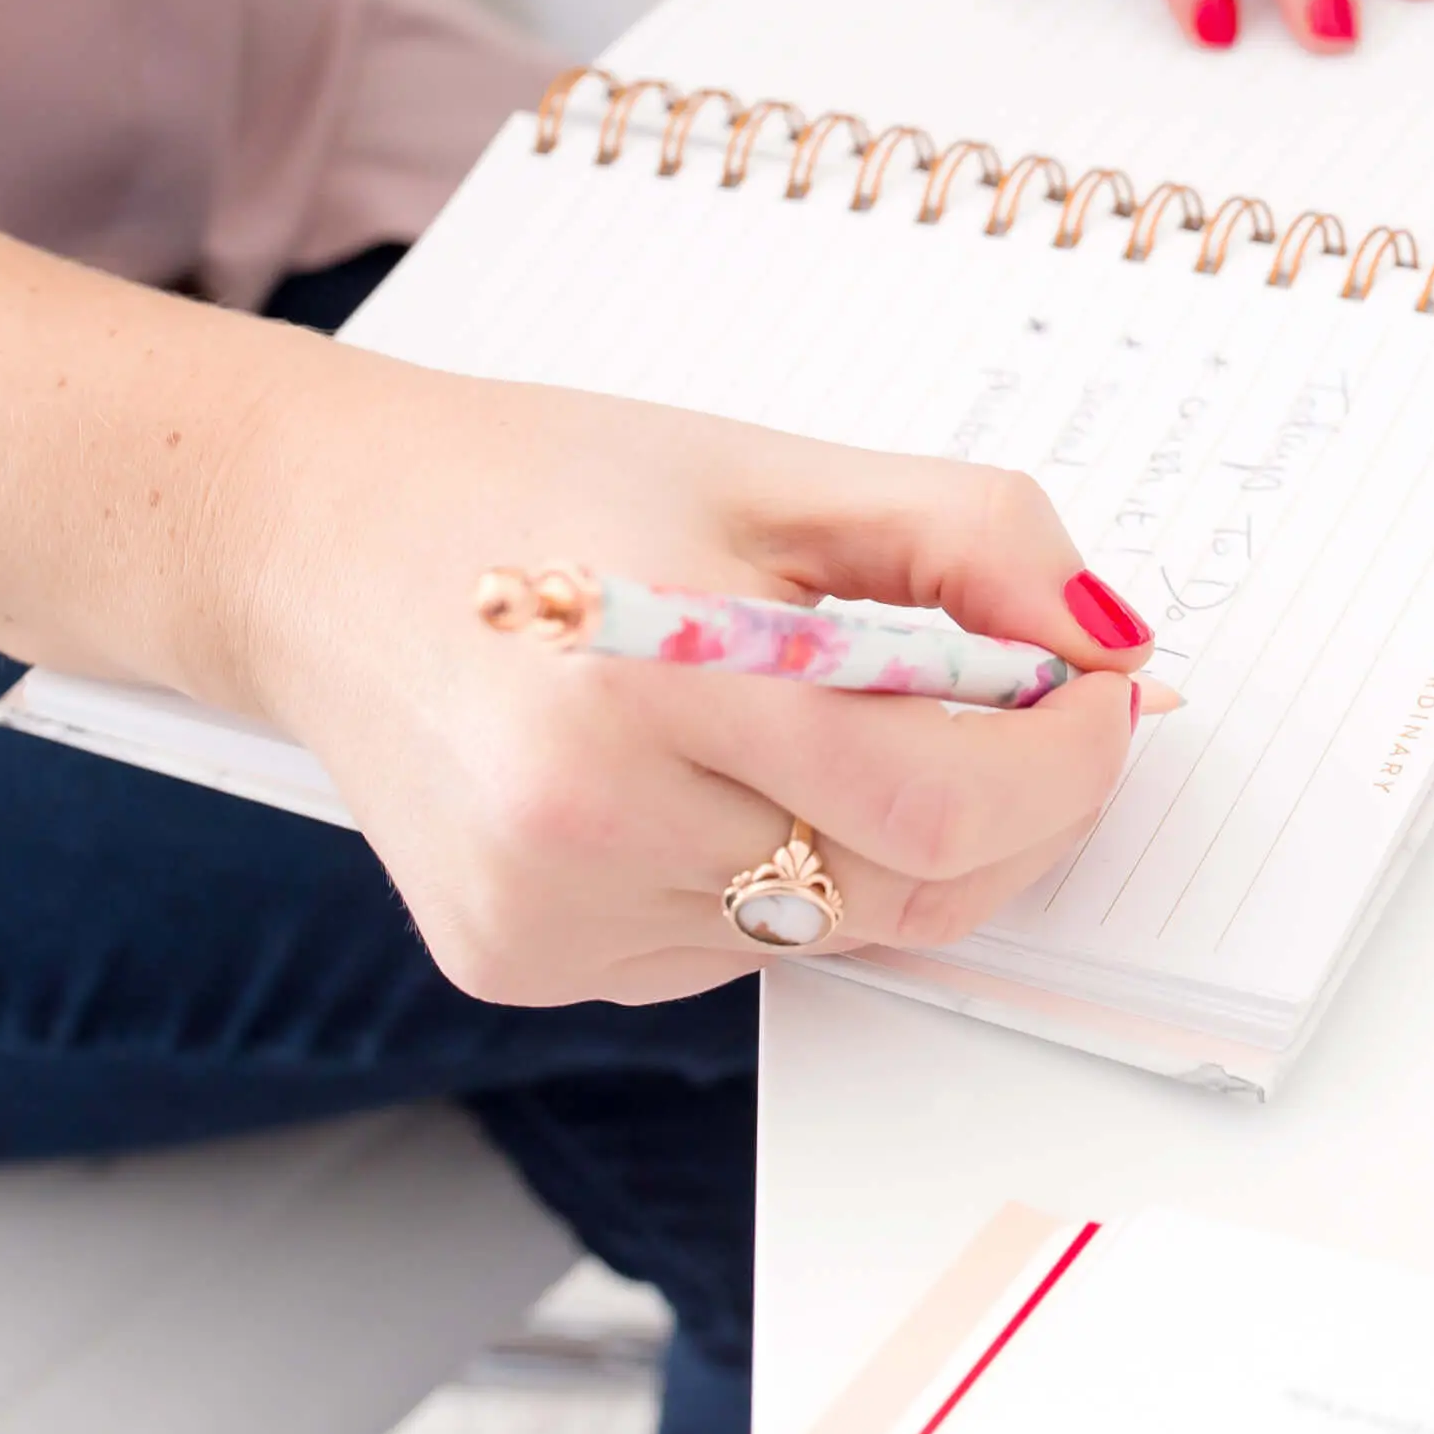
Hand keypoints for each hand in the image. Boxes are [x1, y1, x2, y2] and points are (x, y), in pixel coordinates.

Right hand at [220, 353, 1152, 1006]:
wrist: (317, 543)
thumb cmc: (552, 484)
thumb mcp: (780, 468)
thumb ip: (976, 545)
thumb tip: (1116, 652)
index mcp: (653, 679)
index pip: (942, 802)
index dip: (1065, 763)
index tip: (1102, 697)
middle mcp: (587, 827)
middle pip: (908, 891)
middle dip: (1009, 813)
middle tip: (1026, 717)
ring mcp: (548, 919)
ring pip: (830, 926)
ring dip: (878, 839)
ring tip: (795, 714)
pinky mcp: (522, 965)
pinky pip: (733, 949)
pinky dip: (769, 873)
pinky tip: (688, 774)